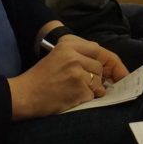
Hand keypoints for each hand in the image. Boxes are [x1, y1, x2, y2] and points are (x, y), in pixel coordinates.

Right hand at [8, 35, 128, 120]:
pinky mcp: (79, 89)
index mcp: (67, 44)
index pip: (97, 50)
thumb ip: (79, 56)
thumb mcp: (57, 56)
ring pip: (98, 82)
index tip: (117, 72)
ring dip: (93, 90)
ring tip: (75, 91)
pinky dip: (86, 99)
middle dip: (97, 78)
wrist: (25, 95)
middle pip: (99, 67)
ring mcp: (77, 72)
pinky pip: (93, 95)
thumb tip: (106, 67)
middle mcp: (74, 56)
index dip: (109, 62)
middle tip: (86, 84)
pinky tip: (72, 98)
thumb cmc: (40, 78)